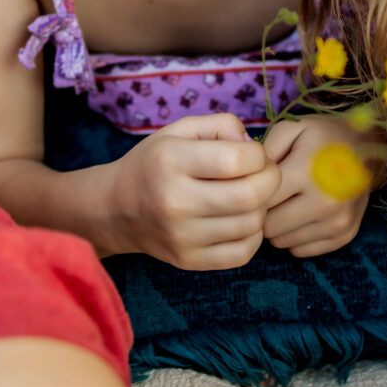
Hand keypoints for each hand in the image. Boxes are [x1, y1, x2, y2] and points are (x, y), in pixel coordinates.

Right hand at [105, 113, 279, 269]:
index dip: (259, 154)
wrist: (116, 208)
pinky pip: (243, 253)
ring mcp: (182, 236)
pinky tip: (241, 219)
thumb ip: (221, 125)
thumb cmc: (154, 163)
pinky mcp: (189, 261)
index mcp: (171, 160)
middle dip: (270, 179)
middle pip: (250, 195)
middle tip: (263, 173)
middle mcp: (175, 201)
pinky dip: (253, 234)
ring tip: (248, 194)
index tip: (253, 154)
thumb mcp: (178, 130)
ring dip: (262, 206)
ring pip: (251, 224)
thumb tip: (253, 147)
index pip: (237, 159)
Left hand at [262, 115, 370, 255]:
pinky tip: (300, 214)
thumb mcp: (291, 128)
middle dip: (262, 213)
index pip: (260, 200)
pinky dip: (294, 236)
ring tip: (285, 203)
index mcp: (307, 172)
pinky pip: (301, 251)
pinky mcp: (344, 236)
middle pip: (269, 227)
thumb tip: (243, 177)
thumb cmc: (322, 135)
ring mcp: (338, 223)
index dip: (249, 193)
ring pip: (283, 242)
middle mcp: (325, 203)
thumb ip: (264, 151)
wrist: (369, 146)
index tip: (252, 183)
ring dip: (278, 226)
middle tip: (268, 196)